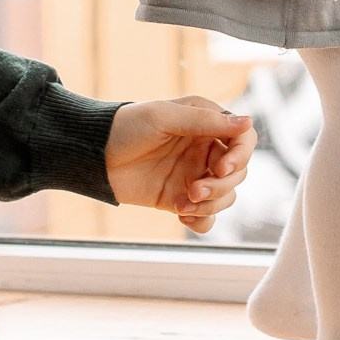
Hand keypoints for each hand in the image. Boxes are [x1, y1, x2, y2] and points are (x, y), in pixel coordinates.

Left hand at [106, 96, 256, 231]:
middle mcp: (204, 150)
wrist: (92, 156)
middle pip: (238, 173)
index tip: (221, 168)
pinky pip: (206, 216)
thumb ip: (204, 121)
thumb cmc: (125, 127)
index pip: (243, 139)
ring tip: (182, 204)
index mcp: (205, 124)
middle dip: (220, 186)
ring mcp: (193, 176)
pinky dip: (202, 221)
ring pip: (226, 196)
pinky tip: (182, 217)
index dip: (240, 155)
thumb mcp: (163, 118)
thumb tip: (247, 121)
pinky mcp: (179, 199)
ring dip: (210, 204)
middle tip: (193, 190)